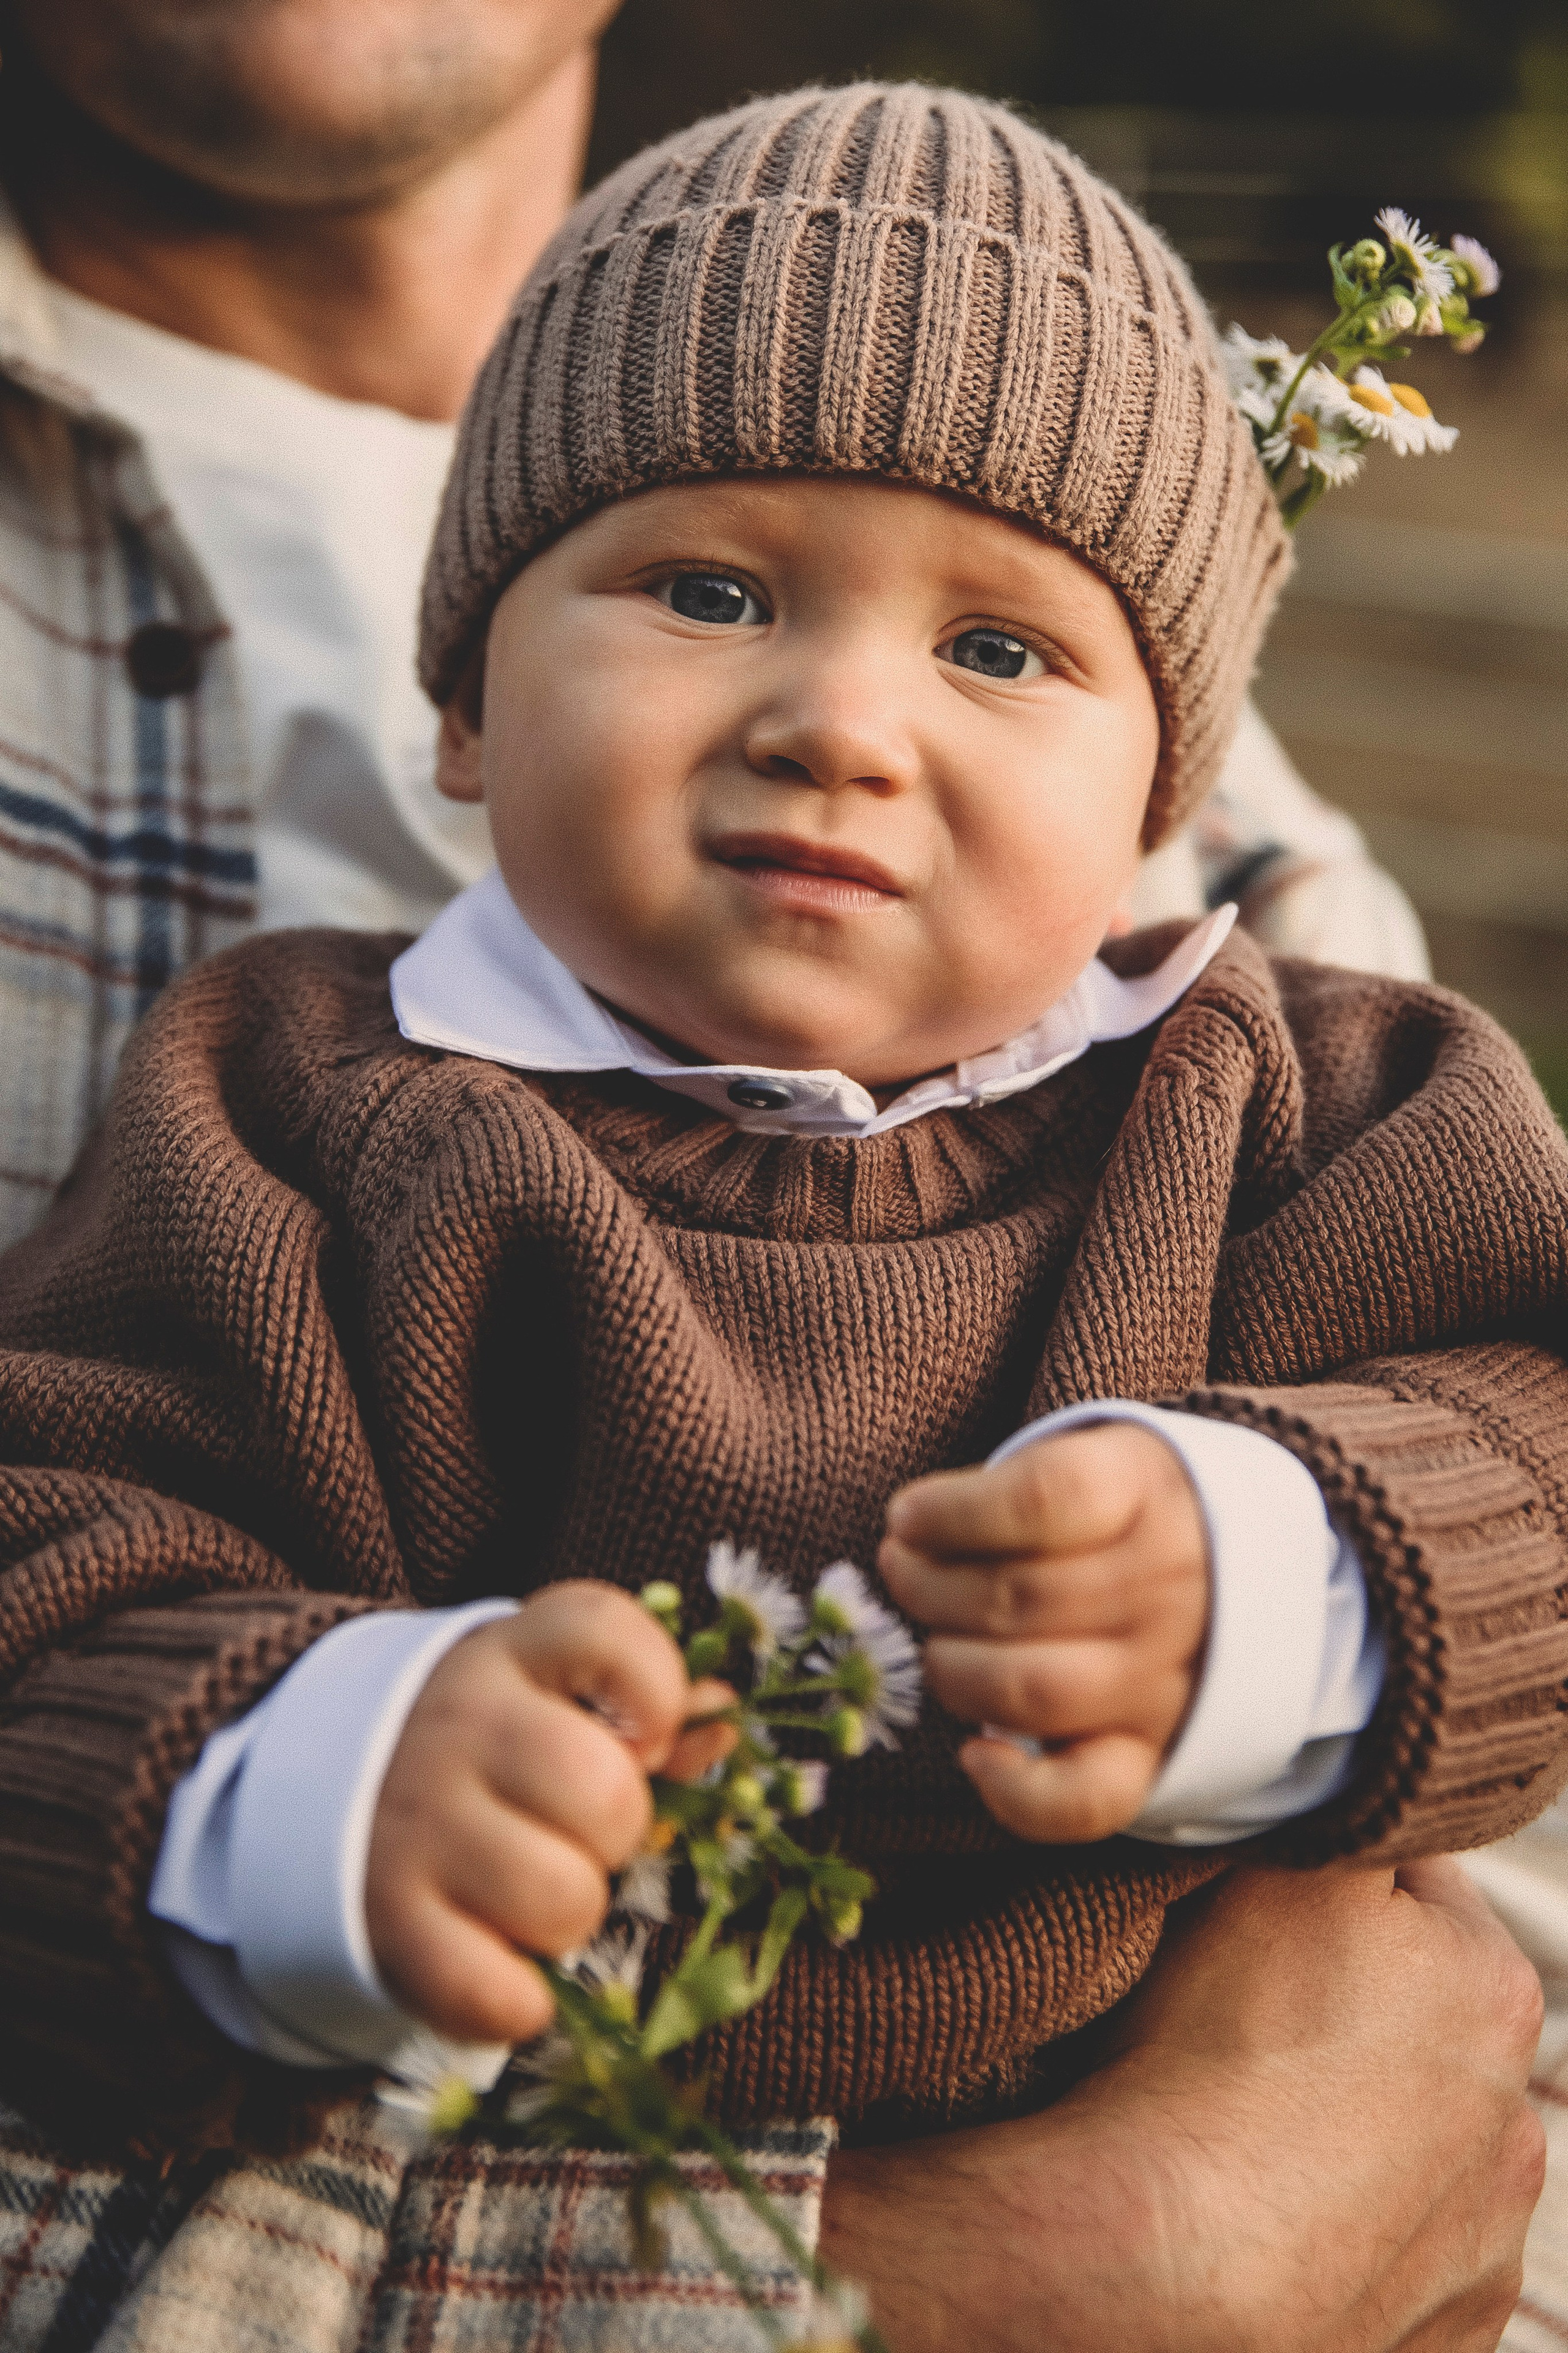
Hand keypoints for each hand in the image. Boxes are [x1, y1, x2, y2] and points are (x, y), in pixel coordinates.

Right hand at [364, 1582, 728, 2042]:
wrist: (328, 1798)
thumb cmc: (488, 1750)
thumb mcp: (552, 1699)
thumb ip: (643, 1705)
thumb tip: (721, 1714)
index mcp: (509, 1654)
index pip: (603, 1631)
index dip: (655, 1688)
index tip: (647, 1736)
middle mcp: (458, 1726)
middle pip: (606, 1792)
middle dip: (618, 1832)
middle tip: (577, 1835)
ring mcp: (416, 1825)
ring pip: (564, 1899)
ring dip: (571, 1918)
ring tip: (533, 1892)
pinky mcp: (390, 1923)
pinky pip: (499, 1993)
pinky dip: (520, 2001)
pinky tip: (500, 1959)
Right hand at [821, 1859, 1544, 2352]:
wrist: (1172, 2262)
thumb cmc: (1221, 2050)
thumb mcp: (1278, 1869)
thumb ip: (1331, 1816)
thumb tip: (1342, 1784)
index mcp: (1493, 1991)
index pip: (1415, 1887)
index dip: (1329, 1876)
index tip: (1260, 1892)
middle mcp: (1514, 2123)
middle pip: (1417, 2019)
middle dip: (1349, 2004)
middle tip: (1242, 2008)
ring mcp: (1479, 2242)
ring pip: (1409, 2142)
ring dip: (1353, 2123)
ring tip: (1246, 2120)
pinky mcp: (1436, 2334)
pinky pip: (1390, 2253)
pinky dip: (1341, 2227)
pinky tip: (1271, 2208)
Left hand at [880, 1423, 1208, 1838]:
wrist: (1241, 1571)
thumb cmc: (1121, 1508)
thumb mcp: (1087, 1454)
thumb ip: (1008, 1489)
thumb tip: (911, 1537)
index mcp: (1145, 1494)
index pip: (1042, 1500)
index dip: (953, 1512)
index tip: (909, 1515)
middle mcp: (1163, 1590)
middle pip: (1018, 1599)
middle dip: (926, 1587)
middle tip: (902, 1570)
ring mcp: (1161, 1681)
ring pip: (1030, 1692)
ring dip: (951, 1668)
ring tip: (934, 1641)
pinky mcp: (1149, 1755)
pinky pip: (1083, 1800)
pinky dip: (1015, 1791)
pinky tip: (975, 1752)